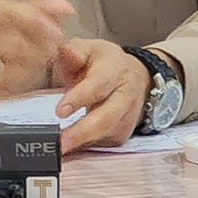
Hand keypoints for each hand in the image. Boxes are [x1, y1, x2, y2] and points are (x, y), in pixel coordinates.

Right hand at [0, 0, 72, 106]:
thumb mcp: (2, 11)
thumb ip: (36, 7)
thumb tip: (65, 6)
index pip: (13, 13)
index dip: (39, 25)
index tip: (55, 31)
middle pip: (14, 45)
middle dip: (39, 52)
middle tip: (49, 52)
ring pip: (8, 70)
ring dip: (29, 72)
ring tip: (34, 67)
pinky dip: (11, 89)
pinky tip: (15, 83)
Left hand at [50, 38, 149, 153]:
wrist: (137, 76)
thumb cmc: (106, 63)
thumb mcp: (89, 48)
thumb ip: (74, 51)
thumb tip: (65, 52)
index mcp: (113, 71)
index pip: (97, 86)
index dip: (79, 99)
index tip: (59, 111)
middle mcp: (124, 96)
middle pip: (106, 118)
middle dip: (82, 132)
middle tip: (60, 142)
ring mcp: (127, 117)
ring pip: (107, 134)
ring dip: (83, 144)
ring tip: (60, 149)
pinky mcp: (124, 132)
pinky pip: (106, 143)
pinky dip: (88, 146)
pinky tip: (71, 147)